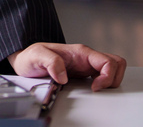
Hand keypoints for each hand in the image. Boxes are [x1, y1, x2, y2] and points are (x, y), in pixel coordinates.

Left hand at [7, 42, 125, 90]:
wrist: (26, 59)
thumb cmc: (31, 56)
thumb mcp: (37, 56)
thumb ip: (50, 62)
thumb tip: (63, 76)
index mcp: (80, 52)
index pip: (107, 61)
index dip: (107, 76)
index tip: (94, 87)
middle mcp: (86, 57)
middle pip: (116, 62)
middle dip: (114, 78)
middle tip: (99, 89)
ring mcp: (87, 64)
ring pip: (113, 67)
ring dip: (112, 80)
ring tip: (98, 89)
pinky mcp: (84, 72)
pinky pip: (104, 75)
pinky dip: (106, 83)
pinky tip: (93, 89)